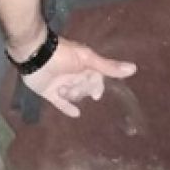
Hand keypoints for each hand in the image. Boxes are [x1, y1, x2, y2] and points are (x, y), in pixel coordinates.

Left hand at [21, 37, 136, 117]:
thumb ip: (108, 67)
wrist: (35, 55)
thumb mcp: (88, 59)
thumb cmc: (62, 55)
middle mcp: (74, 75)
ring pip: (73, 96)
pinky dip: (67, 108)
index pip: (96, 79)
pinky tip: (76, 114)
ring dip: (70, 95)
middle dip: (81, 90)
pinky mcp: (48, 92)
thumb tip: (134, 69)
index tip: (95, 95)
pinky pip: (60, 103)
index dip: (96, 87)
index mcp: (84, 66)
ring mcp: (61, 84)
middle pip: (85, 88)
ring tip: (62, 89)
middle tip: (72, 86)